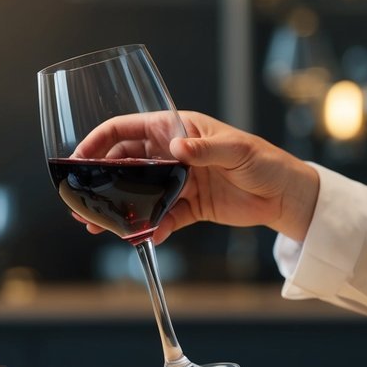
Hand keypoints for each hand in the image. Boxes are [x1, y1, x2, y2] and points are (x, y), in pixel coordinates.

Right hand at [73, 111, 319, 243]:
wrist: (286, 196)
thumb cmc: (265, 162)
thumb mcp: (236, 150)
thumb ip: (204, 149)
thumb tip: (177, 148)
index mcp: (177, 129)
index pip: (127, 129)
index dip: (99, 141)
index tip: (79, 159)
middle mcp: (172, 153)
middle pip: (124, 164)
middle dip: (100, 181)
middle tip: (80, 200)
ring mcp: (178, 181)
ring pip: (138, 193)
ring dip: (118, 208)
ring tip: (96, 225)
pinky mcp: (188, 206)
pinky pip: (161, 217)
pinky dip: (150, 227)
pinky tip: (141, 237)